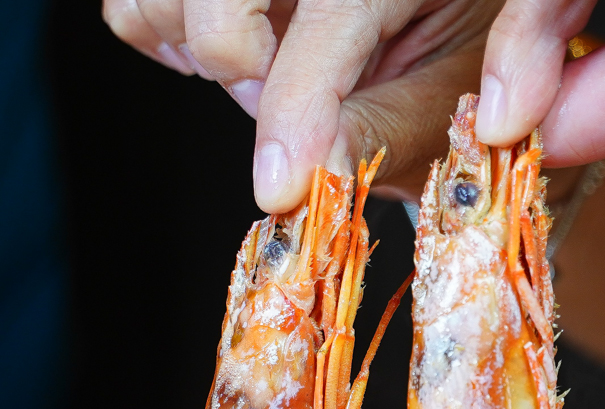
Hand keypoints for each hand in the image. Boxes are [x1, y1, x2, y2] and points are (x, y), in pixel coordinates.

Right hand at [103, 0, 501, 210]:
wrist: (441, 40)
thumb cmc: (458, 72)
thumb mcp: (440, 108)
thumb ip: (382, 131)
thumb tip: (310, 181)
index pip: (330, 10)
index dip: (295, 104)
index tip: (280, 187)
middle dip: (233, 55)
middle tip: (277, 100)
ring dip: (195, 47)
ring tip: (261, 79)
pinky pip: (138, 4)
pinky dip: (163, 37)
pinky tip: (233, 63)